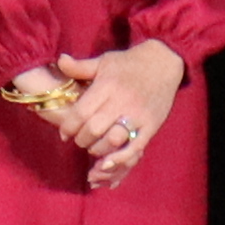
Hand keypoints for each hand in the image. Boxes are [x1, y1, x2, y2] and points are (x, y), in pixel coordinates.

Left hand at [47, 40, 184, 189]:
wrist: (164, 62)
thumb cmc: (129, 63)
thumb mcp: (103, 61)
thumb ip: (79, 67)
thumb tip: (60, 61)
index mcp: (107, 85)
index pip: (81, 112)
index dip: (68, 127)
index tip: (64, 133)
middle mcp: (121, 101)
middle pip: (94, 129)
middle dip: (81, 140)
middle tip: (79, 139)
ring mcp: (138, 115)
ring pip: (112, 141)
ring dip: (97, 149)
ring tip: (93, 146)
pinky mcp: (151, 125)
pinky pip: (134, 148)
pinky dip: (119, 159)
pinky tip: (107, 163)